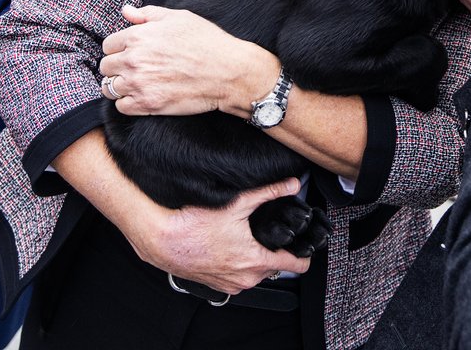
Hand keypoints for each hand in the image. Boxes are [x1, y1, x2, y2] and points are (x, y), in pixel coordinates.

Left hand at [100, 5, 278, 117]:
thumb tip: (126, 11)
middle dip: (117, 67)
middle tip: (135, 69)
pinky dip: (128, 103)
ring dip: (120, 86)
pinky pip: (121, 107)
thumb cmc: (206, 41)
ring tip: (137, 83)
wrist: (228, 72)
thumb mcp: (178, 18)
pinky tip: (143, 96)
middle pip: (106, 67)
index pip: (108, 45)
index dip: (119, 49)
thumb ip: (148, 14)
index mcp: (137, 36)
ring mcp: (139, 84)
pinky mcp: (148, 104)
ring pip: (110, 88)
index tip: (131, 53)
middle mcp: (133, 60)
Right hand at [125, 178, 310, 293]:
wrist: (163, 241)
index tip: (306, 246)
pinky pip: (239, 278)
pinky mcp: (218, 286)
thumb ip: (269, 192)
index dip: (304, 255)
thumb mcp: (237, 204)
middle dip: (276, 251)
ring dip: (256, 259)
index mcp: (255, 261)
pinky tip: (231, 248)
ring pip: (256, 273)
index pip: (295, 265)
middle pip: (275, 267)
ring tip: (247, 239)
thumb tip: (293, 183)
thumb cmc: (195, 225)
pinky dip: (239, 266)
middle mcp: (245, 279)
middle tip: (270, 234)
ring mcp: (231, 285)